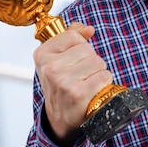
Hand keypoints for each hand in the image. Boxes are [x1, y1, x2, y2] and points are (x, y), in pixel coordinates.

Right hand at [33, 22, 112, 145]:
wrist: (59, 117)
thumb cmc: (61, 84)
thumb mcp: (57, 58)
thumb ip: (71, 37)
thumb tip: (88, 29)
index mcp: (42, 54)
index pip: (73, 35)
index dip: (80, 46)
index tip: (74, 59)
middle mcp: (50, 67)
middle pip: (87, 49)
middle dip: (90, 60)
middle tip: (82, 74)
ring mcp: (63, 81)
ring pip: (98, 61)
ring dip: (99, 71)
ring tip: (88, 81)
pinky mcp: (78, 94)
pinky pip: (104, 76)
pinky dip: (105, 82)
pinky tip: (95, 89)